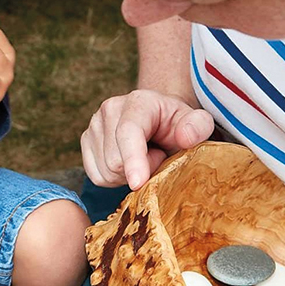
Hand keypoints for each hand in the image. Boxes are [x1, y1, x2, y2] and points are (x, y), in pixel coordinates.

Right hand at [81, 90, 213, 189]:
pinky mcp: (86, 142)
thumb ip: (198, 127)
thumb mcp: (197, 124)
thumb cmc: (178, 126)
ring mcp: (94, 125)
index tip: (138, 183)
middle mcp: (109, 109)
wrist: (159, 123)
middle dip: (140, 170)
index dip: (133, 160)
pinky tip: (128, 165)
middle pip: (115, 161)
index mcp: (138, 102)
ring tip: (143, 159)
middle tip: (157, 156)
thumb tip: (185, 136)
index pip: (129, 133)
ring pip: (105, 172)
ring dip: (127, 176)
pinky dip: (114, 180)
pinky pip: (96, 176)